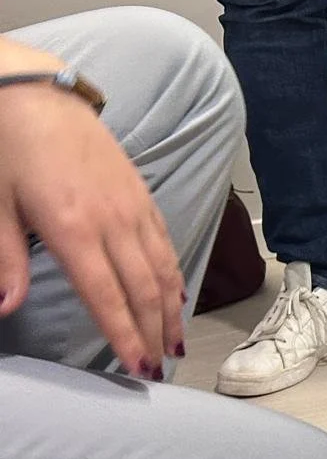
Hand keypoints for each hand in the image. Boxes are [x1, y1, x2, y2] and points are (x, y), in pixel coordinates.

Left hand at [0, 79, 183, 377]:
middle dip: (153, 331)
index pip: (106, 295)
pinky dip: (174, 272)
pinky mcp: (139, 193)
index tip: (138, 366)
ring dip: (171, 308)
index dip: (124, 334)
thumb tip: (6, 308)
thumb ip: (6, 258)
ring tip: (175, 340)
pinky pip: (164, 240)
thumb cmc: (6, 146)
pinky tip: (177, 293)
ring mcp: (131, 206)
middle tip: (160, 367)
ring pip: (162, 267)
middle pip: (143, 288)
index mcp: (72, 228)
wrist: (33, 91)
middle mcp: (112, 222)